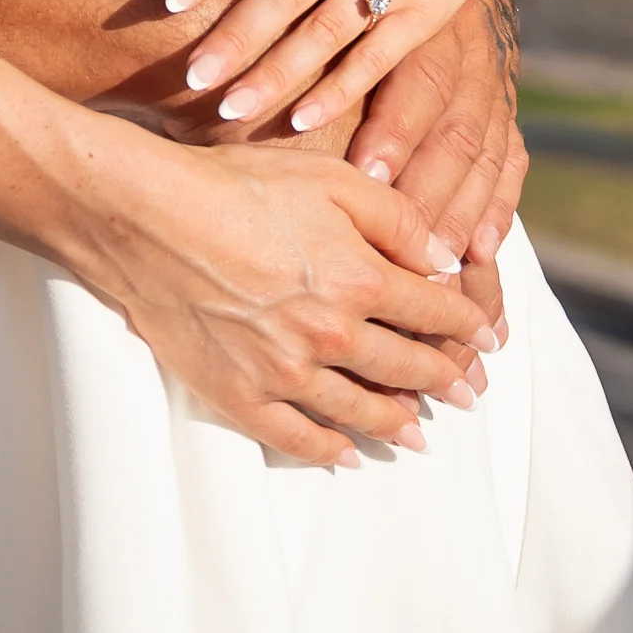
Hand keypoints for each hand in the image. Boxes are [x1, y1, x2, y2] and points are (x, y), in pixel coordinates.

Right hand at [70, 133, 490, 467]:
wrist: (146, 218)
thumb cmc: (237, 185)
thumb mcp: (328, 177)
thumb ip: (396, 218)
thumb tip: (442, 258)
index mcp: (359, 279)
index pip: (433, 313)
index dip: (467, 327)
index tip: (486, 339)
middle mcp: (331, 336)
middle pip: (405, 368)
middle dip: (444, 380)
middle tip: (467, 393)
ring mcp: (285, 373)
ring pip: (358, 411)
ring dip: (396, 423)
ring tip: (418, 433)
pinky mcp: (240, 395)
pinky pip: (295, 438)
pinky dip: (327, 451)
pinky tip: (345, 455)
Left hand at [355, 0, 527, 334]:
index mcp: (416, 4)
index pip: (417, 74)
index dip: (394, 128)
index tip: (366, 175)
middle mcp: (460, 44)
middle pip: (454, 124)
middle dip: (426, 188)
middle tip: (399, 245)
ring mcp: (487, 73)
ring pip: (483, 149)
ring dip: (460, 210)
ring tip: (435, 267)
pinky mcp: (500, 100)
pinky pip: (507, 155)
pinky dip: (496, 204)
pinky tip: (481, 250)